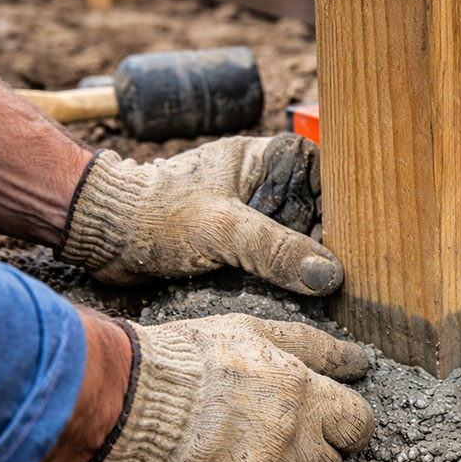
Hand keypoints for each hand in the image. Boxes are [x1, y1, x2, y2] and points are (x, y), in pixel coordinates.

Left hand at [57, 134, 337, 294]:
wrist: (101, 237)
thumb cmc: (153, 215)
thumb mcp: (220, 229)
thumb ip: (275, 249)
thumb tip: (328, 275)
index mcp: (265, 160)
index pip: (325, 176)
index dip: (345, 208)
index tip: (359, 243)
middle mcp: (263, 186)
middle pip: (317, 214)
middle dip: (330, 245)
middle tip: (346, 278)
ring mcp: (251, 217)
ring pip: (298, 242)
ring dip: (307, 268)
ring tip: (329, 296)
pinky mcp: (238, 246)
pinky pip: (274, 263)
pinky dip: (285, 281)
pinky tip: (299, 301)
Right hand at [82, 314, 373, 461]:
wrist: (134, 400)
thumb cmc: (193, 358)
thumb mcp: (256, 331)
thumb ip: (314, 346)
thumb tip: (360, 361)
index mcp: (306, 393)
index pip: (359, 423)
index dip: (344, 423)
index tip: (325, 419)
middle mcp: (297, 438)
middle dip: (314, 452)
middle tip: (278, 434)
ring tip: (247, 451)